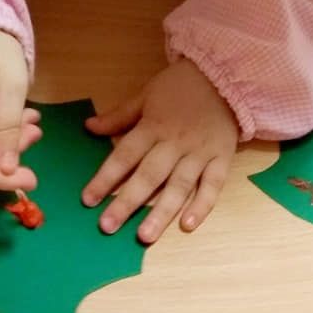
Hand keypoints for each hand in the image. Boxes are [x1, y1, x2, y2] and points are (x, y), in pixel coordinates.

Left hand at [81, 58, 238, 242]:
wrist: (224, 76)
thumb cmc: (181, 85)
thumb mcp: (147, 94)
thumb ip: (120, 115)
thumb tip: (89, 127)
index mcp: (154, 126)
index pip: (125, 155)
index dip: (106, 177)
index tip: (88, 199)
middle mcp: (175, 142)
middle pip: (149, 175)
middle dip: (127, 202)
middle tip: (108, 226)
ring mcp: (200, 152)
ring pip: (179, 185)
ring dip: (162, 212)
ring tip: (144, 236)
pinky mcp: (221, 159)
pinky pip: (213, 185)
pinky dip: (202, 205)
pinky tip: (188, 225)